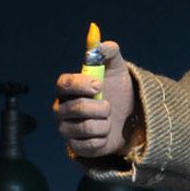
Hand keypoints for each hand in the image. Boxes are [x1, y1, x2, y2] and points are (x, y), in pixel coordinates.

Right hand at [53, 40, 136, 157]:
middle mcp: (61, 108)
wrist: (127, 118)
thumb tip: (101, 43)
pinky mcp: (76, 147)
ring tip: (108, 120)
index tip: (99, 85)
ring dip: (104, 124)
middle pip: (75, 108)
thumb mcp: (116, 68)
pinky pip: (89, 145)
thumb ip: (108, 51)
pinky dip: (103, 138)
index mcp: (67, 88)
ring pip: (84, 128)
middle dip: (99, 107)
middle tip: (109, 106)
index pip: (64, 84)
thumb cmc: (116, 90)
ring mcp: (67, 129)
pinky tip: (105, 133)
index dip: (80, 84)